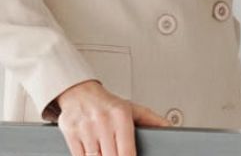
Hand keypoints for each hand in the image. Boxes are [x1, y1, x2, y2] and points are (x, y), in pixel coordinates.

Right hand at [53, 80, 169, 155]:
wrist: (79, 92)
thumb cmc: (107, 104)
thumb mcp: (132, 109)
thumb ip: (152, 120)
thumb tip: (170, 128)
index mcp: (120, 116)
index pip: (127, 152)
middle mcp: (103, 121)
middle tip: (117, 153)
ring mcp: (86, 128)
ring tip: (106, 151)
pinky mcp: (70, 134)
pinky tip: (94, 153)